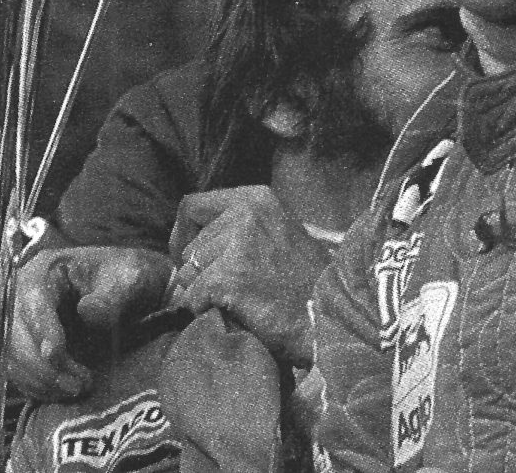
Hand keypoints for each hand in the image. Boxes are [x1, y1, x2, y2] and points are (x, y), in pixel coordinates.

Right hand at [7, 246, 172, 399]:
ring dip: (40, 379)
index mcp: (48, 269)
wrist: (129, 290)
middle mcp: (26, 293)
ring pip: (12, 355)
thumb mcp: (130, 279)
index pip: (33, 300)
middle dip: (42, 364)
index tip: (56, 355)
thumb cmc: (127, 278)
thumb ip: (113, 295)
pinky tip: (63, 393)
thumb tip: (88, 310)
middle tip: (76, 384)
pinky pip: (18, 370)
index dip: (41, 330)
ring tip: (76, 389)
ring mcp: (22, 320)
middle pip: (14, 332)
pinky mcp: (27, 344)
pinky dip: (37, 386)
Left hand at [168, 186, 331, 365]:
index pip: (193, 206)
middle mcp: (245, 214)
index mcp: (256, 199)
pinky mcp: (229, 277)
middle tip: (219, 290)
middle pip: (191, 245)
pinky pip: (194, 296)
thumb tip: (195, 239)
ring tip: (232, 302)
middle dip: (197, 271)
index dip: (183, 233)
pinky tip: (229, 314)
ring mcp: (237, 244)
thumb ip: (241, 225)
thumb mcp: (280, 232)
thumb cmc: (308, 282)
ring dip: (201, 292)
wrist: (332, 317)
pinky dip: (203, 310)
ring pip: (189, 272)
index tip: (186, 256)